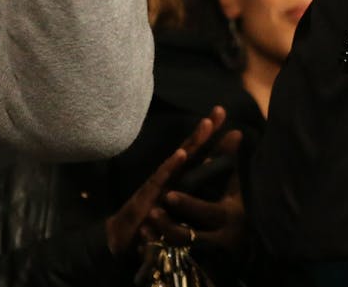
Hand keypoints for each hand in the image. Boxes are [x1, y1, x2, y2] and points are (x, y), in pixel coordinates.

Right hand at [106, 106, 227, 256]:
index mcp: (178, 180)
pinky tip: (181, 154)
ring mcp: (158, 184)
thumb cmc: (149, 223)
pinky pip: (160, 179)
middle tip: (220, 110)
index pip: (197, 156)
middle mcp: (169, 177)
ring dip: (193, 141)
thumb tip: (210, 193)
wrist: (120, 239)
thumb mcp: (175, 211)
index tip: (228, 120)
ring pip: (179, 159)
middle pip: (190, 150)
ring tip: (207, 124)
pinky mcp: (146, 196)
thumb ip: (190, 200)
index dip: (211, 139)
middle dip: (206, 130)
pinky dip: (171, 166)